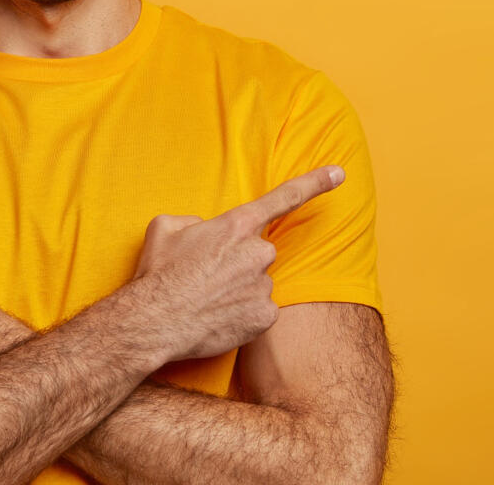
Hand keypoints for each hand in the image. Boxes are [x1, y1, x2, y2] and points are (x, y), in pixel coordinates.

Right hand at [131, 165, 346, 362]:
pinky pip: (260, 310)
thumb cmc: (157, 273)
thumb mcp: (166, 227)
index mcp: (236, 224)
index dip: (315, 182)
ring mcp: (264, 285)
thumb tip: (205, 230)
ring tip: (207, 299)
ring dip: (238, 289)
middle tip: (208, 276)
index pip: (283, 198)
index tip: (339, 173)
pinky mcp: (265, 316)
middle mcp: (258, 252)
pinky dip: (243, 314)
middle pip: (259, 252)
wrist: (154, 321)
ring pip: (258, 283)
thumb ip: (195, 221)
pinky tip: (218, 316)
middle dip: (240, 262)